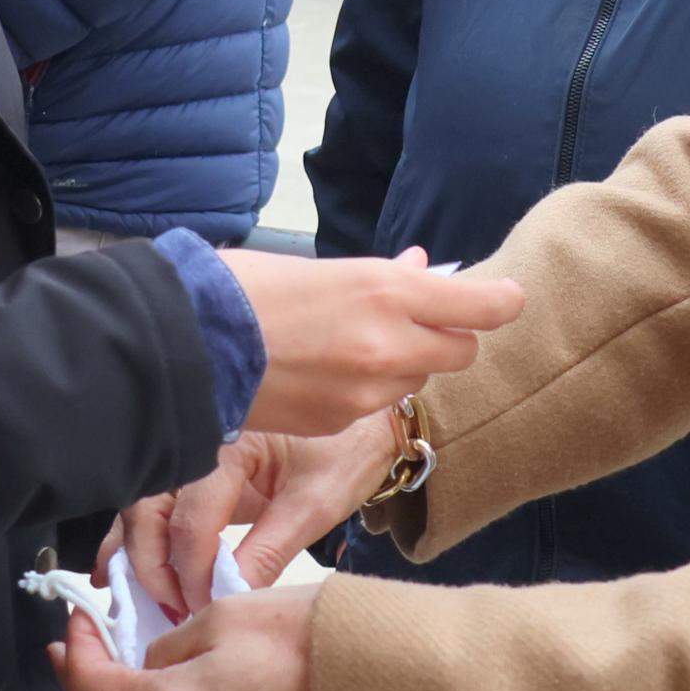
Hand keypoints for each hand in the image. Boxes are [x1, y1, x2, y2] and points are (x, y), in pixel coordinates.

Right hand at [107, 413, 396, 621]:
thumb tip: (230, 598)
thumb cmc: (346, 451)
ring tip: (139, 598)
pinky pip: (155, 509)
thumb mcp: (316, 503)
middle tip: (168, 610)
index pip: (191, 520)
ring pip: (140, 509)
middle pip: (147, 510)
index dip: (191, 573)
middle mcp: (199, 446)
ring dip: (135, 556)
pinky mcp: (195, 476)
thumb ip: (270, 550)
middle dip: (150, 566)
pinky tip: (133, 573)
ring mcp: (192, 459)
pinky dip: (141, 542)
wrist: (366, 423)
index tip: (201, 609)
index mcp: (229, 445)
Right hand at [220, 246, 522, 435]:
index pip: (482, 305)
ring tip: (349, 345)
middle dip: (445, 337)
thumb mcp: (323, 268)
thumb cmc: (244, 289)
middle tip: (417, 321)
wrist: (185, 346)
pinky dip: (362, 390)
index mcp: (388, 292)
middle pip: (460, 351)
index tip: (504, 297)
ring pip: (414, 381)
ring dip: (400, 365)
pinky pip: (373, 406)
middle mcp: (390, 346)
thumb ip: (382, 278)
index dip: (500, 301)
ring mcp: (367, 392)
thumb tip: (421, 270)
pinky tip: (322, 372)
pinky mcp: (340, 422)